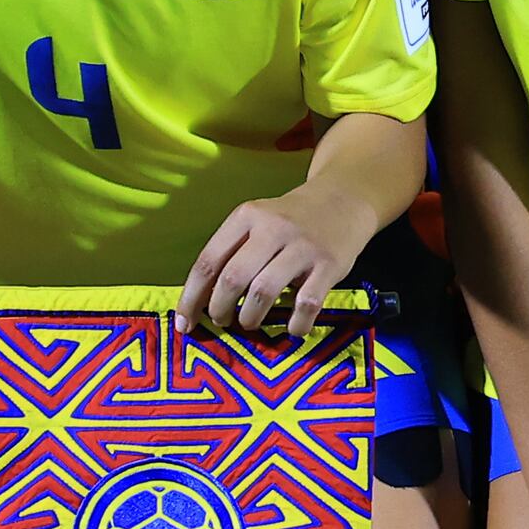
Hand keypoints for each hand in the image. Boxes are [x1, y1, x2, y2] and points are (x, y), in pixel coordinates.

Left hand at [185, 187, 358, 339]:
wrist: (344, 199)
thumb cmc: (290, 219)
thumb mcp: (257, 221)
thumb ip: (232, 252)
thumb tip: (201, 300)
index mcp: (246, 216)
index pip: (208, 261)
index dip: (191, 297)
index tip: (184, 322)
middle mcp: (273, 228)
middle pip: (232, 278)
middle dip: (220, 309)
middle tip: (222, 321)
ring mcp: (303, 247)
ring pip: (263, 292)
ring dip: (250, 318)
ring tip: (249, 323)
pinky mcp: (329, 265)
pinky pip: (306, 304)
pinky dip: (295, 324)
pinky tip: (291, 328)